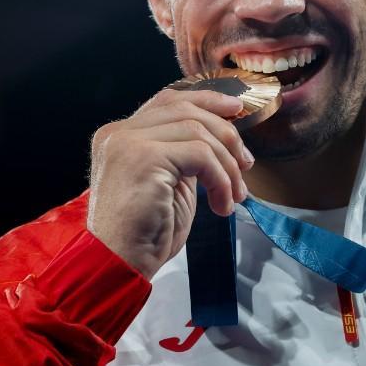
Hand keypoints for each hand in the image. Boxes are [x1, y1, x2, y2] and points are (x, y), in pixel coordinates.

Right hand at [85, 88, 253, 279]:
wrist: (119, 265)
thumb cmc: (143, 234)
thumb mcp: (167, 183)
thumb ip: (182, 155)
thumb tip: (223, 139)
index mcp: (119, 135)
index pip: (168, 100)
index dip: (206, 100)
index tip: (236, 109)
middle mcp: (119, 133)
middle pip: (186, 110)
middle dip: (225, 134)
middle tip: (246, 164)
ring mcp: (129, 143)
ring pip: (198, 132)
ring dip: (227, 165)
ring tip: (234, 195)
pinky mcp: (145, 159)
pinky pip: (201, 156)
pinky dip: (221, 179)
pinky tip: (221, 205)